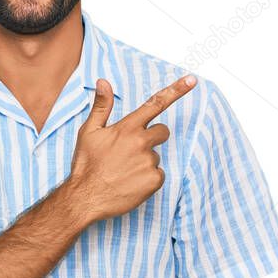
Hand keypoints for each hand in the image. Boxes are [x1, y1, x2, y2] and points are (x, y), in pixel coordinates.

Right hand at [66, 74, 197, 223]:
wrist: (85, 198)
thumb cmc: (86, 164)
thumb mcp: (88, 132)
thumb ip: (101, 106)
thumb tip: (103, 82)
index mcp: (127, 127)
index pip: (155, 104)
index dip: (176, 90)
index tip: (192, 80)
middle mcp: (141, 142)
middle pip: (162, 132)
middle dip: (152, 137)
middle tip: (131, 151)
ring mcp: (149, 162)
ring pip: (155, 156)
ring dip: (144, 161)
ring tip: (123, 171)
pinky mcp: (154, 180)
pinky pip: (158, 174)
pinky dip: (147, 178)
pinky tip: (130, 182)